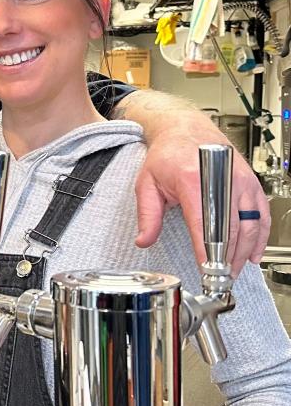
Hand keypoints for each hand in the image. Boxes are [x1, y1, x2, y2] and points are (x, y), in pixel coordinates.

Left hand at [135, 122, 269, 275]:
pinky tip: (254, 252)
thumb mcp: (147, 182)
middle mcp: (223, 179)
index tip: (205, 269)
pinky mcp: (251, 183)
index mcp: (193, 180)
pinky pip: (261, 215)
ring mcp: (241, 180)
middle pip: (231, 228)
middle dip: (227, 257)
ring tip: (234, 269)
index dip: (206, 250)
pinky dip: (260, 236)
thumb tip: (144, 240)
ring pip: (250, 224)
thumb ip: (147, 214)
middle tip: (220, 276)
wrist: (186, 130)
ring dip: (244, 250)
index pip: (203, 224)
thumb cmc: (168, 154)